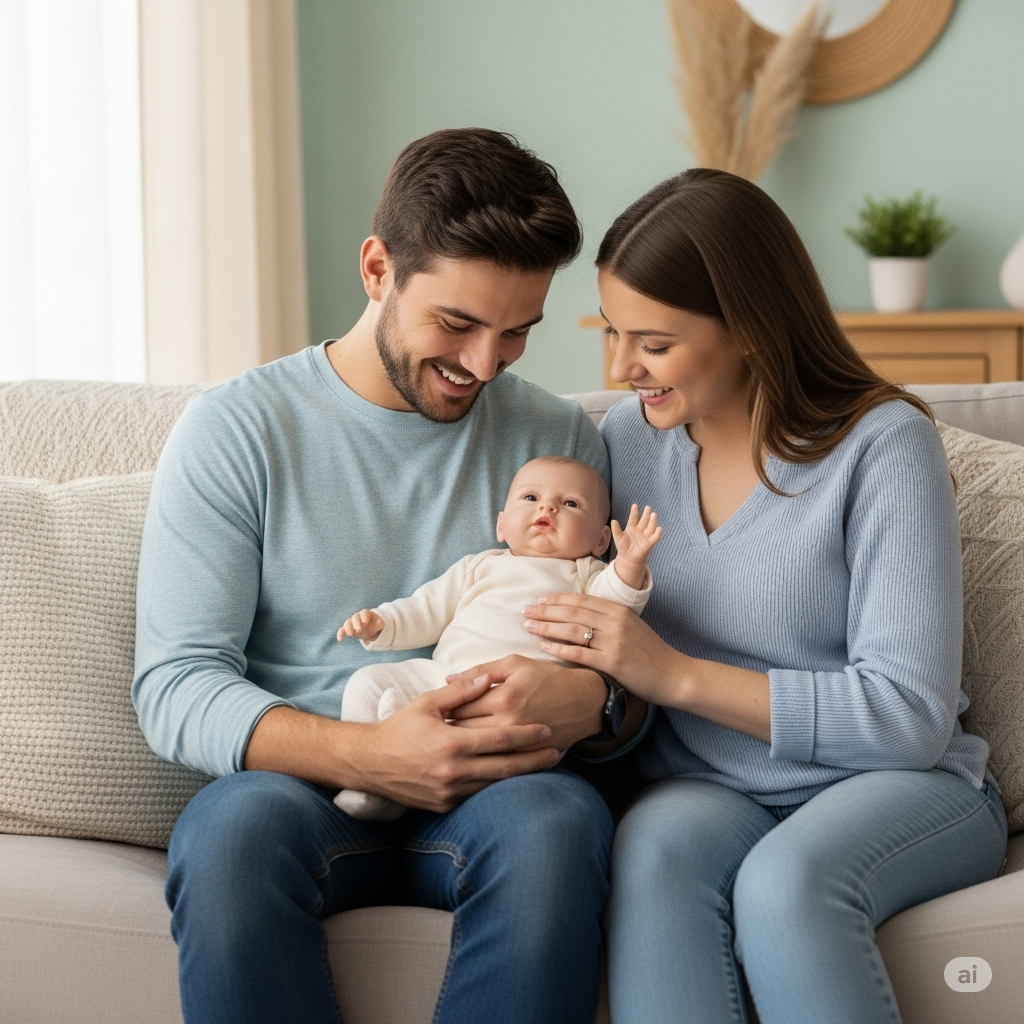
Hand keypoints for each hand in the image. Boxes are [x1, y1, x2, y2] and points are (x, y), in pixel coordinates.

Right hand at [337, 609, 384, 641]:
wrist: (370, 628)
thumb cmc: (375, 624)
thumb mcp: (379, 624)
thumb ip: (380, 623)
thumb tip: (380, 622)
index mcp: (366, 614)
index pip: (364, 613)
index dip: (364, 616)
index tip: (366, 621)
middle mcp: (357, 617)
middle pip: (355, 617)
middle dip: (356, 623)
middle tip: (359, 629)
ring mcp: (352, 623)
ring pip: (347, 623)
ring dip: (348, 628)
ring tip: (351, 634)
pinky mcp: (347, 630)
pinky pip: (342, 630)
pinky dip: (340, 634)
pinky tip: (340, 639)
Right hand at [354, 674, 561, 811]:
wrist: (369, 763)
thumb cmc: (399, 728)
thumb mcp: (426, 703)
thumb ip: (460, 692)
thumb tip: (488, 677)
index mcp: (451, 743)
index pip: (499, 739)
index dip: (526, 735)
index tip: (547, 730)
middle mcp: (453, 771)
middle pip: (505, 767)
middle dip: (534, 760)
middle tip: (557, 752)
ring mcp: (449, 792)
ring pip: (495, 784)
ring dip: (521, 775)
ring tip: (543, 766)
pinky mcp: (444, 805)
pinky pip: (478, 795)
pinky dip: (497, 787)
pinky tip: (512, 779)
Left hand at [444, 655, 605, 749]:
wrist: (586, 702)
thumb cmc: (548, 678)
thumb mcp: (515, 663)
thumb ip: (480, 671)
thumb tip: (448, 679)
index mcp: (502, 696)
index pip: (459, 707)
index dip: (443, 711)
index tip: (434, 713)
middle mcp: (508, 722)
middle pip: (464, 733)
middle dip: (446, 733)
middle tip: (433, 734)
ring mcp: (519, 744)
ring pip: (478, 752)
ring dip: (461, 750)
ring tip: (447, 748)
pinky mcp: (528, 758)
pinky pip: (497, 764)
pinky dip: (480, 763)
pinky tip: (470, 760)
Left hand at [523, 593, 681, 705]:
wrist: (674, 674)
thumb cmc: (651, 653)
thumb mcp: (632, 627)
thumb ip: (609, 619)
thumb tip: (580, 617)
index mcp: (619, 610)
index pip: (581, 600)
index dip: (557, 599)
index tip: (539, 600)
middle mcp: (615, 622)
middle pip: (572, 612)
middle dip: (546, 610)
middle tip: (525, 611)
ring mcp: (614, 641)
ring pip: (573, 630)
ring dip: (547, 627)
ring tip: (529, 626)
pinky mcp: (613, 662)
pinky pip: (580, 653)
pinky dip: (559, 648)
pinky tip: (544, 646)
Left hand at [612, 504, 661, 568]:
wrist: (628, 558)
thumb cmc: (623, 547)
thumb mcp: (618, 537)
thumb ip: (616, 529)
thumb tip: (613, 520)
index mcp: (631, 528)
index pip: (633, 518)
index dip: (634, 512)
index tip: (635, 505)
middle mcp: (640, 530)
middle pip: (644, 520)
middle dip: (646, 514)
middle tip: (648, 507)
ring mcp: (645, 536)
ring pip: (650, 526)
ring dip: (652, 521)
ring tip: (653, 514)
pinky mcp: (649, 543)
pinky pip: (655, 537)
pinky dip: (657, 533)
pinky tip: (659, 528)